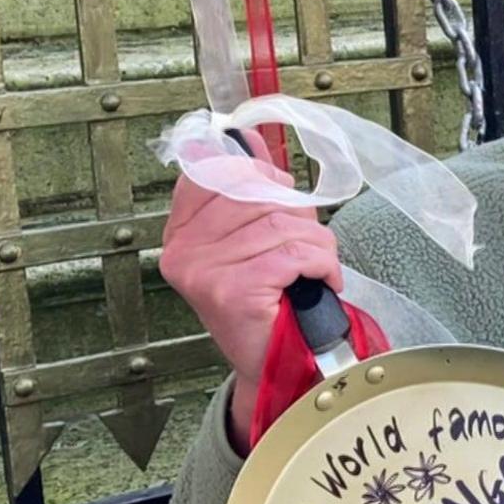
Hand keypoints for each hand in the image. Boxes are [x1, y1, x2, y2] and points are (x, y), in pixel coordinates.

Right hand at [158, 149, 342, 446]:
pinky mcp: (234, 292)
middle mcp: (184, 251)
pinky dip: (322, 265)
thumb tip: (248, 137)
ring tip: (312, 270)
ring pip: (284, 223)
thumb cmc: (268, 303)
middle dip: (297, 215)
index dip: (258, 175)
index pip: (214, 171)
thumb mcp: (251, 239)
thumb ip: (248, 189)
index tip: (278, 192)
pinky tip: (319, 282)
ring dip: (316, 246)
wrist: (275, 366)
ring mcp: (206, 272)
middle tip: (303, 247)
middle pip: (257, 193)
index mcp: (181, 233)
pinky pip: (295, 254)